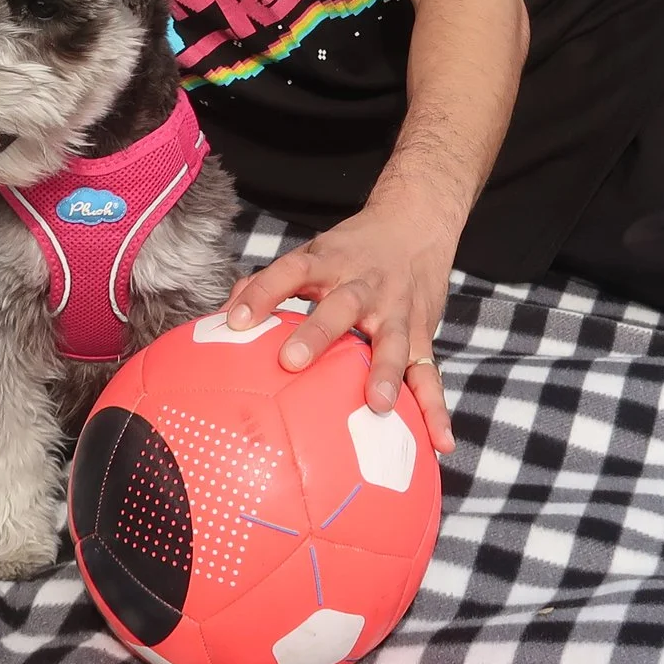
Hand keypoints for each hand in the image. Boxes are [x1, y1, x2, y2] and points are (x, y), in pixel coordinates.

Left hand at [225, 199, 458, 455]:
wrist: (416, 222)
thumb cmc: (352, 249)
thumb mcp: (314, 253)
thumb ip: (272, 283)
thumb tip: (223, 319)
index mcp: (330, 262)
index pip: (291, 270)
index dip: (262, 293)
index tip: (234, 322)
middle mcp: (364, 284)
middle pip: (342, 306)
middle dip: (319, 333)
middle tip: (292, 362)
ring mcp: (397, 309)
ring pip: (394, 341)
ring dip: (386, 373)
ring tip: (379, 406)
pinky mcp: (424, 332)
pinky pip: (430, 374)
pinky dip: (436, 408)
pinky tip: (440, 441)